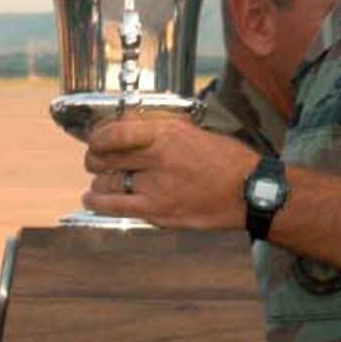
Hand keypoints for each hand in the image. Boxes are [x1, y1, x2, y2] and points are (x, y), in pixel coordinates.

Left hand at [83, 116, 258, 228]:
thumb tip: (129, 129)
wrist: (249, 192)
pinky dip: (97, 202)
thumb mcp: (194, 132)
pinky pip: (115, 207)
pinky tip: (91, 199)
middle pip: (106, 157)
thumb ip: (160, 131)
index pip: (115, 132)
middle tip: (96, 159)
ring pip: (106, 182)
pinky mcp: (158, 212)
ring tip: (100, 180)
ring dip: (99, 180)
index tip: (96, 138)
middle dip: (95, 157)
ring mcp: (156, 188)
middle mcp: (158, 159)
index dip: (97, 136)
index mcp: (167, 134)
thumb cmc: (226, 160)